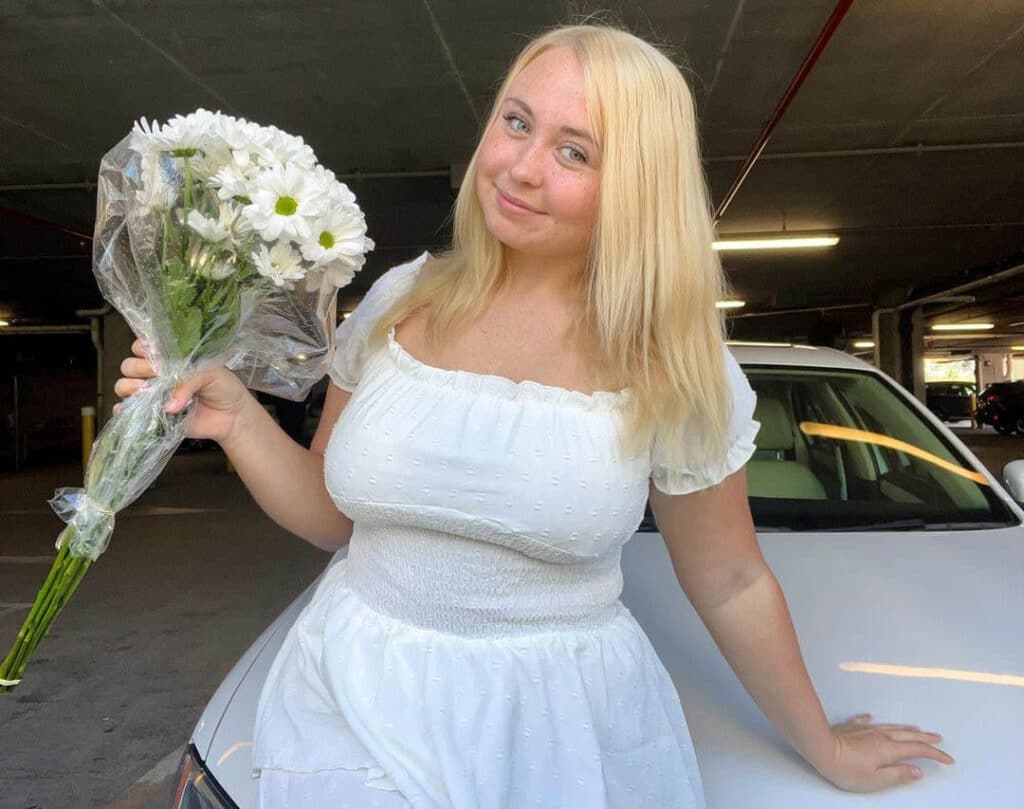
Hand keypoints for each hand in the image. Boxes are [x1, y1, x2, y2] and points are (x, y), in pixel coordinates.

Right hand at [113, 338, 252, 444]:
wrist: (232, 416)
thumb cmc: (223, 387)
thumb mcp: (210, 374)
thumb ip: (188, 382)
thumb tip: (168, 405)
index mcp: (169, 358)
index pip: (142, 347)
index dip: (142, 349)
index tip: (155, 355)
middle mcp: (156, 374)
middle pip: (129, 366)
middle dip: (138, 368)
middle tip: (156, 375)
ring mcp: (152, 394)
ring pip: (124, 386)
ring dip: (129, 387)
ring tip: (146, 391)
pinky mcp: (153, 415)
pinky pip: (129, 412)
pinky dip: (123, 410)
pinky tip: (128, 409)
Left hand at [819, 713, 954, 791]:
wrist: (821, 748)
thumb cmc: (846, 768)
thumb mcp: (876, 780)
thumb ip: (898, 775)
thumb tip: (917, 771)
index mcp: (889, 750)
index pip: (918, 750)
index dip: (936, 755)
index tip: (947, 760)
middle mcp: (880, 736)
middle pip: (909, 735)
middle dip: (926, 738)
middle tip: (938, 738)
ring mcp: (866, 729)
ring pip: (891, 727)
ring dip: (906, 728)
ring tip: (916, 728)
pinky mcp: (851, 727)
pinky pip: (865, 721)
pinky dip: (872, 721)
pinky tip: (871, 717)